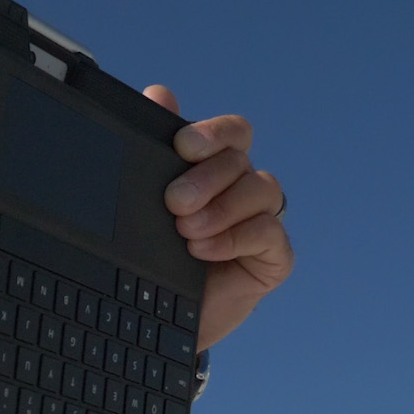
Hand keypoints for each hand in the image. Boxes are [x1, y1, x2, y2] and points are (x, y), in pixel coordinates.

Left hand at [144, 86, 293, 350]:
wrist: (153, 320)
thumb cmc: (151, 260)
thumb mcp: (140, 207)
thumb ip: (150, 152)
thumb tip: (159, 93)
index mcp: (214, 169)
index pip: (231, 132)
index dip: (212, 133)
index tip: (182, 148)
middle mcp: (241, 189)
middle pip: (241, 158)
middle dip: (206, 177)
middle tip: (173, 203)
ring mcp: (261, 221)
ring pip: (262, 189)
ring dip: (222, 208)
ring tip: (185, 233)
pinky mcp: (273, 257)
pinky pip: (270, 233)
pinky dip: (236, 238)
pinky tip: (204, 251)